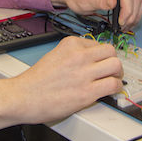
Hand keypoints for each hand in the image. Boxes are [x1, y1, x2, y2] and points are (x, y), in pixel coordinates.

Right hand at [0, 36, 122, 128]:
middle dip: (113, 62)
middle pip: (111, 52)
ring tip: (112, 81)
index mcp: (70, 44)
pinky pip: (113, 85)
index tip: (101, 63)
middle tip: (111, 71)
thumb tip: (91, 60)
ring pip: (116, 66)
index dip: (101, 56)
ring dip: (117, 75)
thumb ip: (73, 55)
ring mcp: (84, 73)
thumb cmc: (36, 81)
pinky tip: (109, 92)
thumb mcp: (54, 55)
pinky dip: (116, 89)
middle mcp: (79, 56)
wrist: (23, 96)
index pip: (98, 44)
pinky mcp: (87, 92)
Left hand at [49, 0, 141, 31]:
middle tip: (122, 27)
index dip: (127, 9)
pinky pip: (136, 2)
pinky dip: (134, 13)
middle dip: (132, 14)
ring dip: (135, 15)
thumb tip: (114, 1)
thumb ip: (99, 1)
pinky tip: (126, 22)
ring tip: (125, 26)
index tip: (121, 22)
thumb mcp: (84, 0)